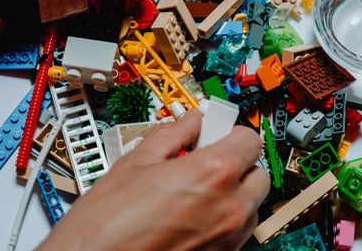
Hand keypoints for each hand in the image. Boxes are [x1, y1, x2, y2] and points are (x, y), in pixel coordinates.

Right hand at [38, 111, 268, 250]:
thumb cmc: (104, 227)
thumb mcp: (134, 164)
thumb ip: (171, 136)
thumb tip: (188, 122)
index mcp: (212, 174)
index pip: (250, 141)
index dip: (231, 134)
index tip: (216, 135)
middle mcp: (228, 209)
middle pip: (257, 175)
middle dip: (236, 165)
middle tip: (205, 163)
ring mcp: (226, 239)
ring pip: (250, 207)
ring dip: (232, 196)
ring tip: (194, 196)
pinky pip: (236, 234)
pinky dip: (222, 223)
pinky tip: (190, 219)